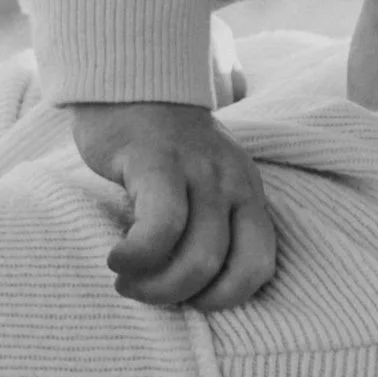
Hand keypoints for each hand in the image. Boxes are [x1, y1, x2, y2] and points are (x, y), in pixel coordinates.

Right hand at [71, 101, 277, 309]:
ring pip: (198, 258)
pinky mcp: (158, 161)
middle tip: (145, 288)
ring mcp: (198, 169)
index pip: (260, 265)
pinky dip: (138, 258)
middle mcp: (232, 181)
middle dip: (182, 297)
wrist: (131, 80)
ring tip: (126, 277)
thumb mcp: (204, 181)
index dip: (223, 296)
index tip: (184, 293)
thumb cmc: (162, 146)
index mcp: (247, 191)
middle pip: (228, 270)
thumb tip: (195, 284)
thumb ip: (211, 222)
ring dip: (155, 286)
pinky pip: (161, 228)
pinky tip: (117, 256)